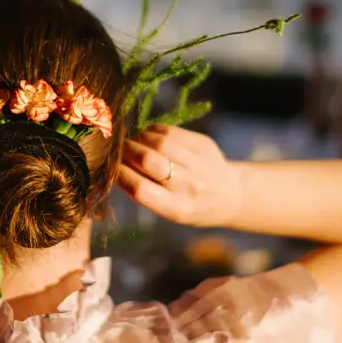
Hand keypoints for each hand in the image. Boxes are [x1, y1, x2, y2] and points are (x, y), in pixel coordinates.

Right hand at [117, 124, 241, 226]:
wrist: (229, 195)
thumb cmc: (190, 205)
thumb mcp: (169, 211)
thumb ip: (145, 192)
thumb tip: (114, 165)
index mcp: (178, 209)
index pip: (140, 189)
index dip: (120, 174)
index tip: (112, 167)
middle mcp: (190, 187)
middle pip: (149, 161)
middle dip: (127, 151)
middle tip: (119, 150)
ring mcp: (199, 163)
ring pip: (158, 142)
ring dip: (139, 139)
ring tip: (134, 143)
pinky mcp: (204, 144)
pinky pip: (170, 131)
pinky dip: (152, 132)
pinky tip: (150, 138)